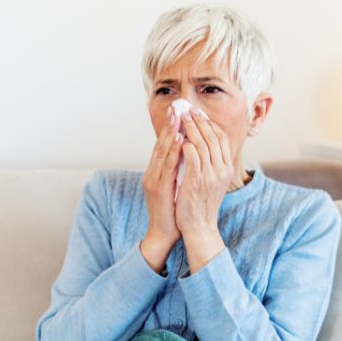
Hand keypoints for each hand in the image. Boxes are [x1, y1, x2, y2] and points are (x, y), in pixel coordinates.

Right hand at [140, 106, 183, 270]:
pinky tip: (180, 140)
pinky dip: (173, 152)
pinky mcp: (158, 189)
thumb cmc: (172, 212)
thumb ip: (178, 171)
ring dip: (170, 133)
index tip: (179, 112)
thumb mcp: (176, 186)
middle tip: (178, 107)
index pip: (164, 146)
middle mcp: (152, 173)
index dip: (171, 128)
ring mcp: (153, 180)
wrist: (163, 234)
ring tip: (178, 117)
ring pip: (162, 152)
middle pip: (161, 144)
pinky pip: (167, 167)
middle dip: (170, 125)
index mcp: (157, 172)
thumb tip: (188, 155)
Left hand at [175, 107, 233, 238]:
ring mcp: (210, 175)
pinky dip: (185, 145)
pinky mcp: (196, 181)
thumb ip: (212, 164)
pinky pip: (192, 157)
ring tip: (181, 116)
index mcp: (227, 168)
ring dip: (190, 127)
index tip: (199, 113)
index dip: (210, 123)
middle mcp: (222, 170)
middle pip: (212, 137)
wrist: (199, 227)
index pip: (222, 138)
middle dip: (199, 120)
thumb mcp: (213, 181)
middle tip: (188, 108)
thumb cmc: (202, 204)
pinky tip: (178, 137)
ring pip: (201, 143)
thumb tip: (205, 145)